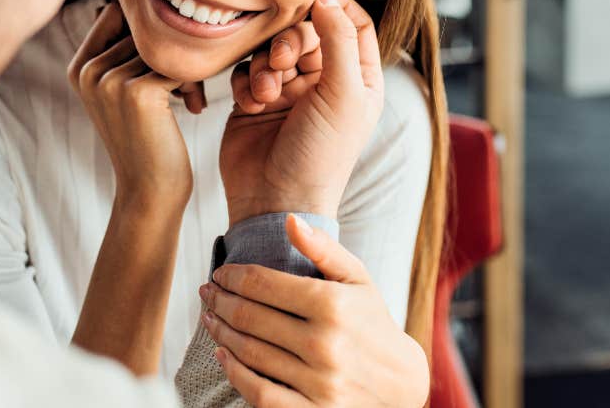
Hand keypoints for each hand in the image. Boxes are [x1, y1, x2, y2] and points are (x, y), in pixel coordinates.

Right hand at [68, 2, 191, 205]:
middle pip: (143, 27)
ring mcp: (109, 80)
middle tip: (188, 85)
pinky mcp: (137, 92)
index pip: (118, 12)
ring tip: (190, 98)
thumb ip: (125, 50)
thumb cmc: (146, 138)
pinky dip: (193, 81)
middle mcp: (88, 70)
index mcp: (78, 67)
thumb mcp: (125, 92)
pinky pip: (179, 64)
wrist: (149, 192)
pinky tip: (193, 107)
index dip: (151, 28)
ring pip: (164, 45)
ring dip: (186, 66)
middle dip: (172, 49)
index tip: (170, 56)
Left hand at [201, 215, 429, 407]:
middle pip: (249, 317)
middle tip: (208, 292)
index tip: (220, 273)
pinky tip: (222, 354)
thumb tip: (289, 220)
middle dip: (220, 300)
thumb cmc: (371, 322)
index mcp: (333, 305)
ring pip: (249, 352)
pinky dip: (234, 372)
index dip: (233, 276)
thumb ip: (323, 248)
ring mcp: (319, 382)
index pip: (262, 284)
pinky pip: (259, 392)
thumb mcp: (357, 279)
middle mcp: (325, 344)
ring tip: (210, 317)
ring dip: (220, 332)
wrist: (401, 384)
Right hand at [220, 0, 383, 222]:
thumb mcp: (342, 93)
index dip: (335, 5)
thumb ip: (337, 37)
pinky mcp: (255, 100)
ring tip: (267, 94)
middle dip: (291, 40)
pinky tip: (251, 106)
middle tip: (284, 61)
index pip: (354, 23)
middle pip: (308, 30)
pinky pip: (247, 70)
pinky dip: (247, 83)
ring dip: (266, 65)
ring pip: (273, 48)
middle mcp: (325, 82)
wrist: (274, 201)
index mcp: (357, 80)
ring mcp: (288, 90)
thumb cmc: (320, 155)